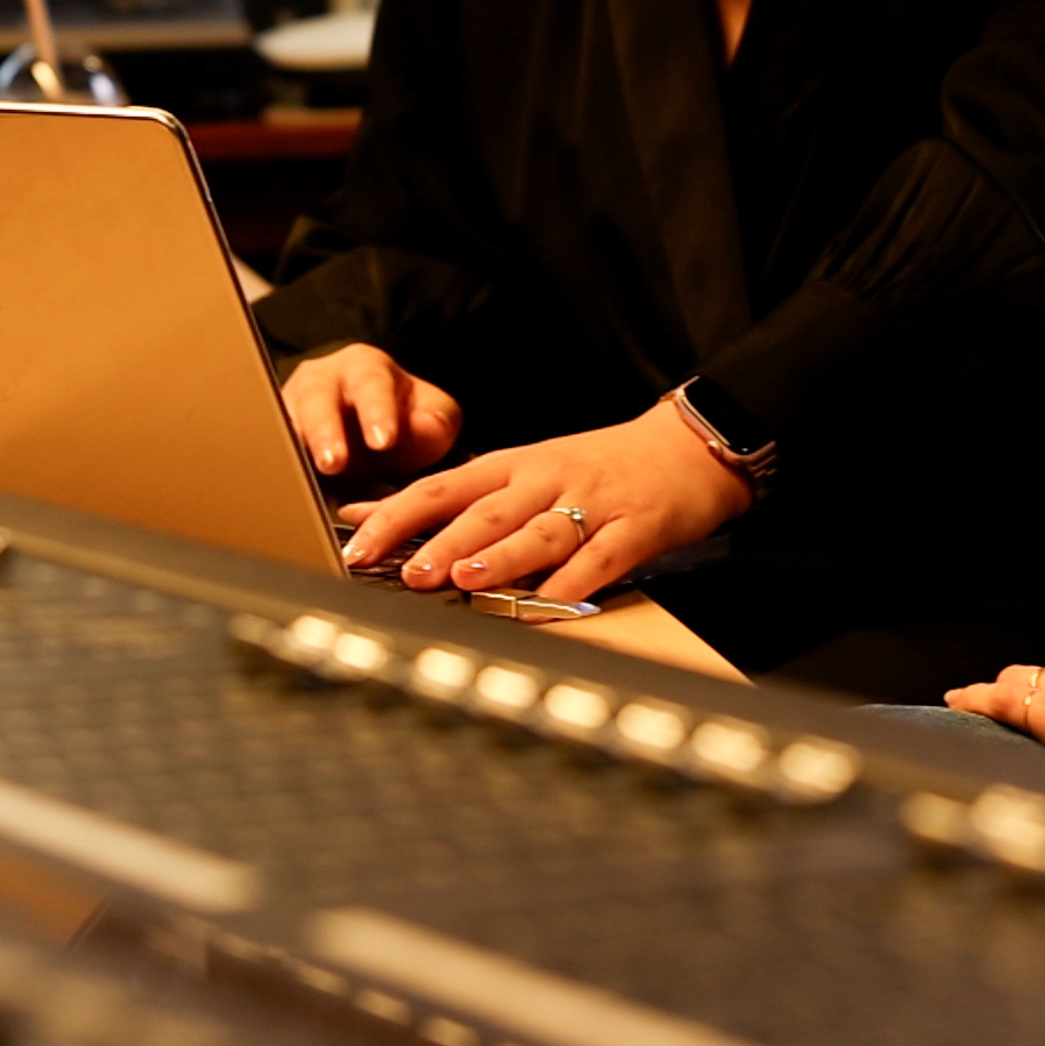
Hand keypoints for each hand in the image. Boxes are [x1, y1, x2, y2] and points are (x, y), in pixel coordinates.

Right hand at [281, 344, 462, 476]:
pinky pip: (273, 452)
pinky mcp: (277, 438)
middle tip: (334, 463)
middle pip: (317, 397)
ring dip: (292, 453)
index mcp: (366, 367)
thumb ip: (435, 422)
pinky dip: (277, 471)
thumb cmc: (404, 422)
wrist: (375, 436)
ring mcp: (292, 407)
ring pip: (285, 422)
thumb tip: (428, 427)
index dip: (377, 412)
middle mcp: (321, 380)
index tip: (384, 441)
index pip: (371, 383)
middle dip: (325, 431)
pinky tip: (282, 493)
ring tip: (300, 481)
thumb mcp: (430, 417)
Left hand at [336, 398, 752, 601]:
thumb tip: (364, 513)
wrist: (688, 445)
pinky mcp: (638, 526)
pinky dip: (579, 580)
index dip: (398, 515)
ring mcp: (594, 503)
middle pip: (487, 509)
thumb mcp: (518, 469)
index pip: (442, 486)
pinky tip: (555, 600)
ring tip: (467, 579)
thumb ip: (448, 496)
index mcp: (512, 466)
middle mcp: (546, 479)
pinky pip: (605, 556)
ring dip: (503, 556)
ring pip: (541, 531)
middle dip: (444, 541)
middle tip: (406, 571)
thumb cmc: (594, 464)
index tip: (356, 544)